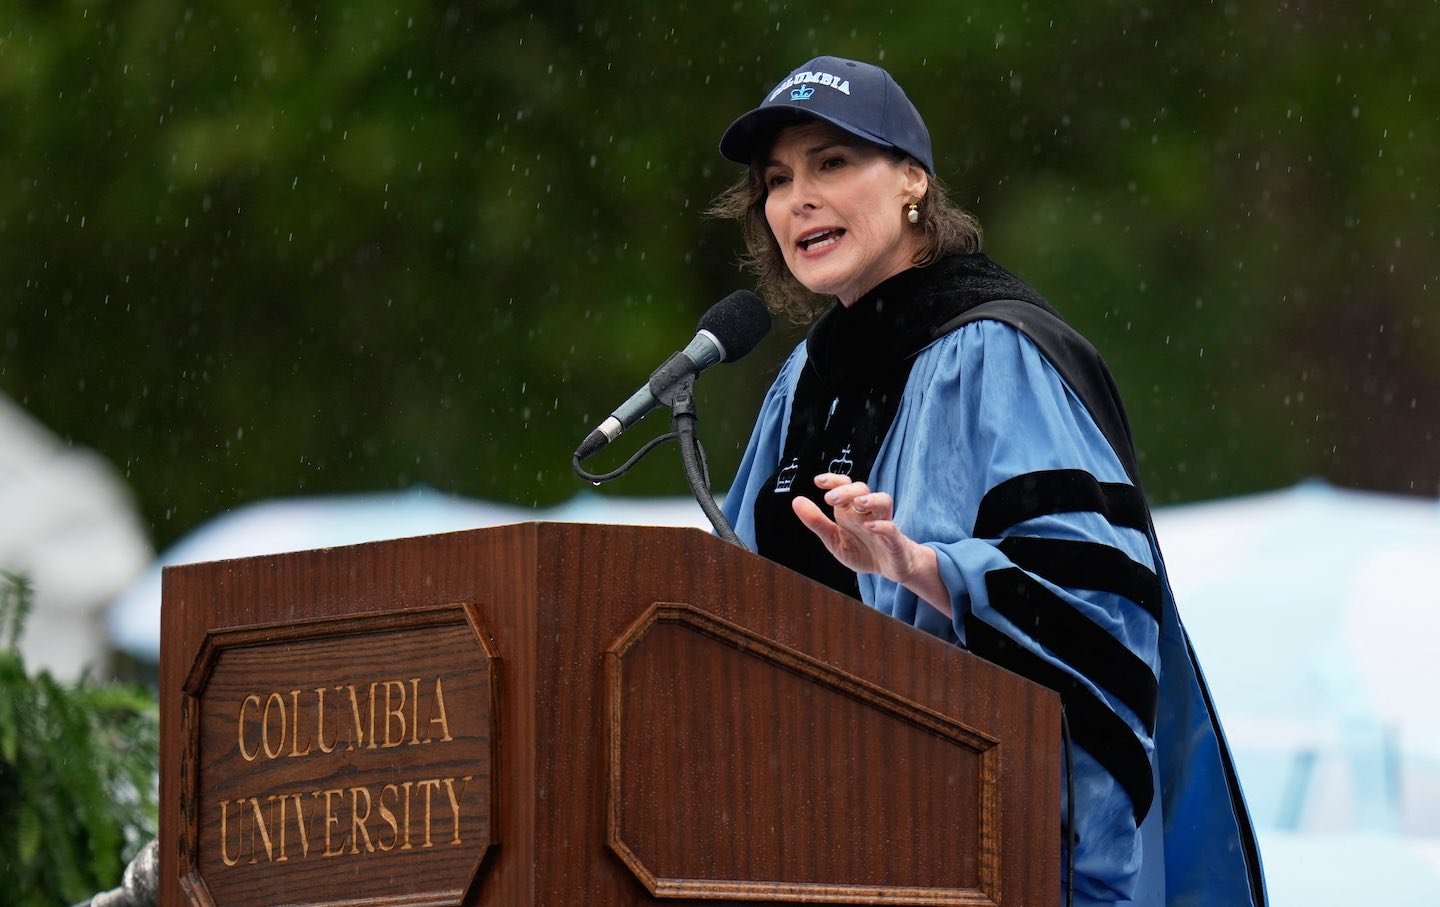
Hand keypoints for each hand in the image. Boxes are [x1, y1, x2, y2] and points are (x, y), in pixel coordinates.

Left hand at [791, 474, 950, 614]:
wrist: (890, 568)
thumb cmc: (862, 550)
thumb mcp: (834, 539)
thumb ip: (816, 521)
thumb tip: (796, 501)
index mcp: (852, 510)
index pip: (845, 486)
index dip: (833, 480)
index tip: (818, 481)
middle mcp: (868, 512)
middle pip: (862, 490)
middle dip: (846, 491)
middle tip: (830, 499)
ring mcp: (883, 524)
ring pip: (884, 501)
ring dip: (871, 499)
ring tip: (857, 503)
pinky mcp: (895, 542)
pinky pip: (891, 529)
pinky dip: (881, 526)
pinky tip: (868, 527)